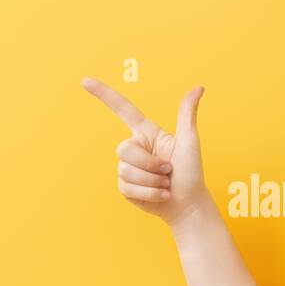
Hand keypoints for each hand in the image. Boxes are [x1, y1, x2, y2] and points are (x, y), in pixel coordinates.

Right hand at [82, 76, 211, 226]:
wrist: (188, 204)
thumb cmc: (191, 172)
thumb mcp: (190, 142)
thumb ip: (187, 115)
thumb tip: (198, 88)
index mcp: (147, 133)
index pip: (123, 109)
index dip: (104, 95)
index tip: (85, 81)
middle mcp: (135, 148)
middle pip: (124, 150)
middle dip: (149, 164)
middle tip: (168, 171)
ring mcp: (128, 168)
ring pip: (126, 171)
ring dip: (152, 181)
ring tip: (166, 184)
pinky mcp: (125, 188)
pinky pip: (127, 187)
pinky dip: (149, 194)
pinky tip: (162, 196)